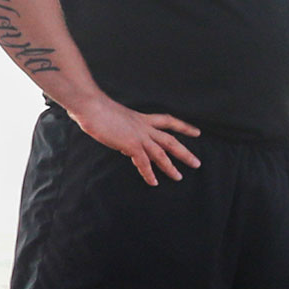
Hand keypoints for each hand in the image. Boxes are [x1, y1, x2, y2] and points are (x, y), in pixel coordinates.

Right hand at [71, 96, 199, 184]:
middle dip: (185, 152)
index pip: (168, 121)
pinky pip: (144, 162)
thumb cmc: (95, 108)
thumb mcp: (114, 117)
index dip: (183, 127)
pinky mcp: (130, 144)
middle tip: (197, 163)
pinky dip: (149, 173)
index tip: (197, 132)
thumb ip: (120, 128)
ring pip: (161, 154)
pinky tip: (154, 182)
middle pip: (170, 141)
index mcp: (141, 118)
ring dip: (170, 167)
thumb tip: (118, 141)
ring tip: (179, 178)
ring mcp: (139, 136)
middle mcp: (144, 127)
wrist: (91, 105)